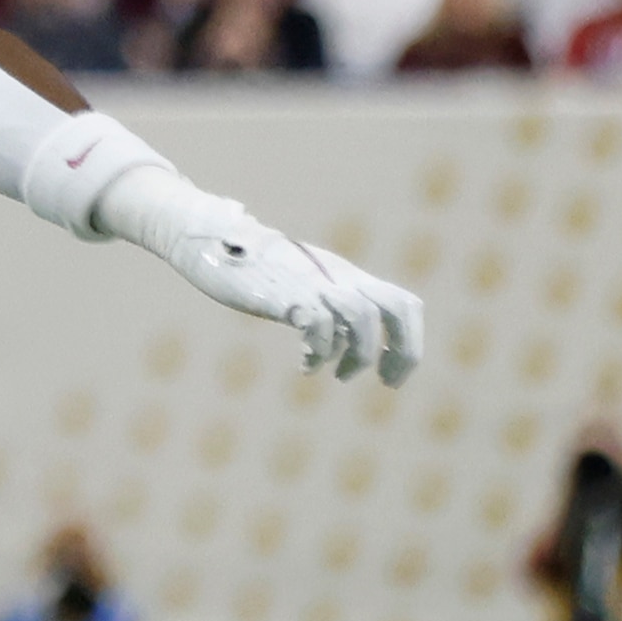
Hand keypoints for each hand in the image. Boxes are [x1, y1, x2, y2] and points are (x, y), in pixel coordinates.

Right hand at [118, 177, 423, 384]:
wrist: (212, 237)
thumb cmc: (252, 265)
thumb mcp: (300, 282)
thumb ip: (324, 301)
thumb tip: (340, 339)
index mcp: (346, 276)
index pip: (403, 303)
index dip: (410, 340)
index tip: (392, 372)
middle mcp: (338, 278)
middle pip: (396, 307)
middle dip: (403, 351)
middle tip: (387, 383)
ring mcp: (312, 284)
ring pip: (362, 317)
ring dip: (358, 355)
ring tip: (337, 375)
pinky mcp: (284, 294)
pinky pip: (318, 323)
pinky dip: (319, 351)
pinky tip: (305, 365)